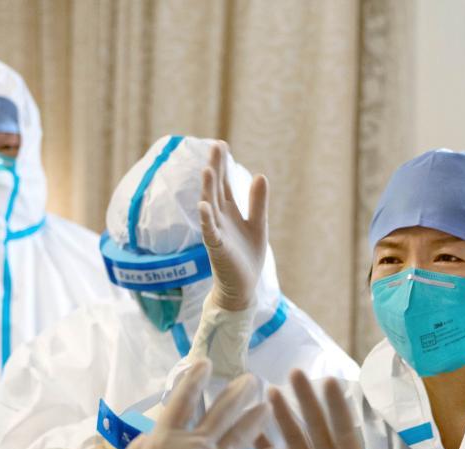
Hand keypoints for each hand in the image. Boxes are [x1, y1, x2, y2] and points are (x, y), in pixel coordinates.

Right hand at [105, 360, 269, 448]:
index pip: (181, 401)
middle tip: (251, 379)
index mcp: (165, 440)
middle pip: (220, 412)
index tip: (205, 363)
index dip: (193, 379)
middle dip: (237, 392)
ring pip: (241, 435)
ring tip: (267, 405)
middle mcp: (194, 447)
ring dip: (255, 417)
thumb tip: (147, 440)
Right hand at [198, 142, 268, 311]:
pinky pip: (209, 232)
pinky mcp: (216, 248)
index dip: (223, 165)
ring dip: (208, 189)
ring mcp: (216, 233)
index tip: (221, 144)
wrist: (243, 287)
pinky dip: (206, 219)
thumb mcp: (258, 224)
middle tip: (215, 146)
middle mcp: (220, 219)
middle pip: (216, 190)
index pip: (224, 184)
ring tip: (208, 169)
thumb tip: (261, 175)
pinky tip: (204, 206)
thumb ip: (257, 202)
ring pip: (210, 207)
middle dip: (215, 169)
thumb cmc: (247, 257)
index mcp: (229, 212)